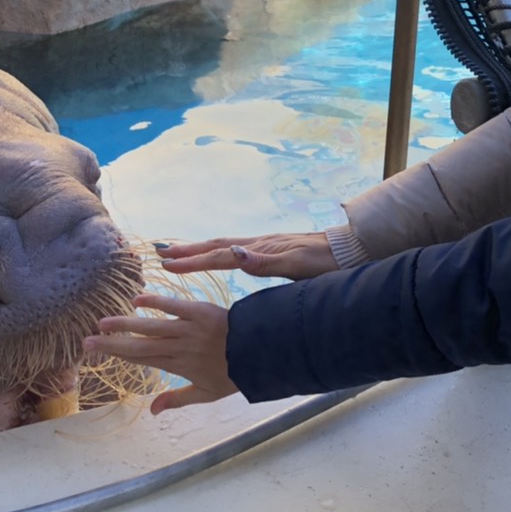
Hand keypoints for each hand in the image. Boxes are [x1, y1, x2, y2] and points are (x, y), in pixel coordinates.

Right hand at [84, 294, 238, 412]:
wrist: (259, 352)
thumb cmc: (233, 374)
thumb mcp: (206, 394)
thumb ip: (177, 400)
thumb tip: (151, 411)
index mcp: (179, 366)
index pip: (142, 359)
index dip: (118, 354)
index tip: (95, 350)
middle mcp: (179, 348)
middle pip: (139, 346)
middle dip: (112, 343)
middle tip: (87, 340)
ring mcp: (188, 329)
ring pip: (151, 327)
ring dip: (126, 324)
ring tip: (103, 322)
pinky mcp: (200, 311)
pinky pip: (174, 306)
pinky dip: (156, 301)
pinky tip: (138, 299)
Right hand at [153, 231, 338, 281]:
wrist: (349, 251)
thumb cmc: (326, 264)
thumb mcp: (297, 266)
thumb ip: (265, 262)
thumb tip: (233, 252)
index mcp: (261, 250)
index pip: (219, 256)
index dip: (193, 262)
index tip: (168, 265)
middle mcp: (259, 245)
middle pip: (217, 246)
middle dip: (189, 251)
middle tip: (161, 255)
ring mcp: (266, 245)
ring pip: (225, 246)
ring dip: (201, 249)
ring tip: (180, 252)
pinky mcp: (273, 249)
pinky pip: (237, 250)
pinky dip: (219, 252)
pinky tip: (219, 255)